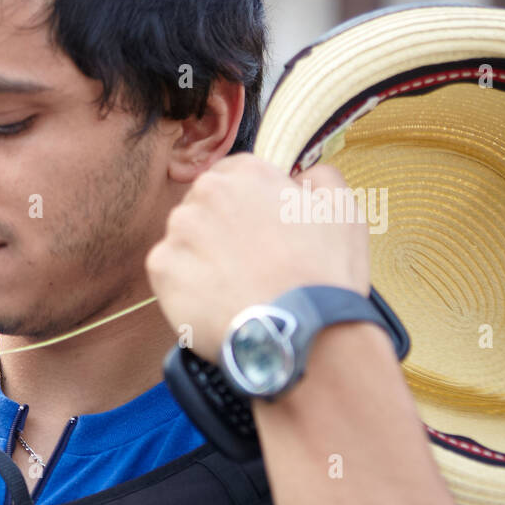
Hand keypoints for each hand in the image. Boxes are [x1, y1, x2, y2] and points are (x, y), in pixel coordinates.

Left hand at [146, 154, 370, 359]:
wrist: (298, 331)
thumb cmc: (323, 274)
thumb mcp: (343, 210)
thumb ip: (318, 179)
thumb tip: (300, 177)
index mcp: (248, 173)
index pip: (231, 177)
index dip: (244, 207)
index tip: (256, 232)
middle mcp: (207, 193)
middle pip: (202, 207)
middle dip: (218, 230)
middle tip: (245, 263)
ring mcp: (179, 231)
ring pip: (183, 240)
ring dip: (200, 257)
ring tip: (231, 285)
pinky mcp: (162, 267)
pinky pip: (167, 272)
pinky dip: (184, 286)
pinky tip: (212, 299)